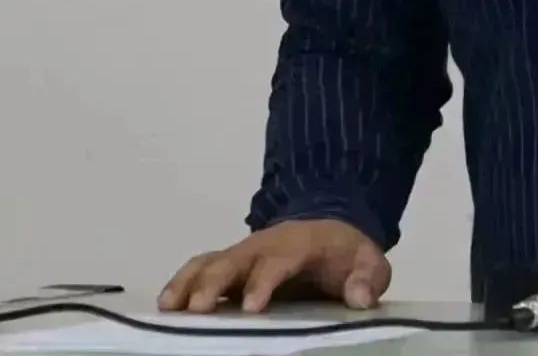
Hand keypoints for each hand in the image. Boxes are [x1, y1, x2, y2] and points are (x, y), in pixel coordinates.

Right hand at [158, 219, 390, 314]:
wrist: (330, 227)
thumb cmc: (346, 254)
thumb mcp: (370, 262)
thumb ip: (368, 278)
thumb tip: (360, 298)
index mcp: (299, 244)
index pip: (278, 261)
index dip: (263, 282)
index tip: (251, 308)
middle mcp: (264, 245)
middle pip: (233, 259)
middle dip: (214, 283)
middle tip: (197, 310)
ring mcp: (244, 254)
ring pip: (210, 261)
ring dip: (189, 282)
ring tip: (169, 308)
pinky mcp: (231, 265)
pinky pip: (201, 268)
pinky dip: (182, 283)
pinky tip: (167, 305)